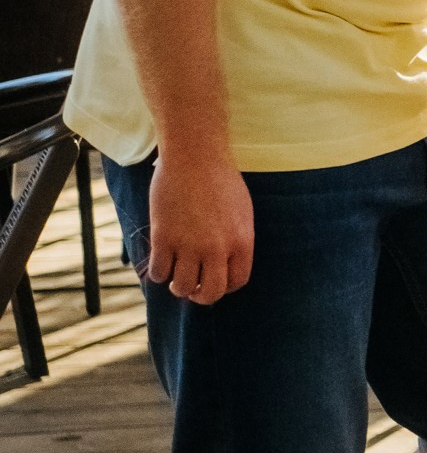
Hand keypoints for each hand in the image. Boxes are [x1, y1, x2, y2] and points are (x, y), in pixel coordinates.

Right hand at [148, 145, 253, 302]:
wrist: (195, 156)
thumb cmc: (219, 180)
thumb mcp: (241, 212)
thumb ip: (235, 240)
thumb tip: (224, 265)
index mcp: (241, 241)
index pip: (237, 282)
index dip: (224, 287)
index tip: (214, 281)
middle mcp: (217, 248)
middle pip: (211, 293)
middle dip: (201, 296)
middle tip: (192, 288)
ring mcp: (189, 244)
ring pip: (182, 286)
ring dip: (178, 286)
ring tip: (175, 276)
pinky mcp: (164, 237)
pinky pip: (158, 272)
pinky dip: (158, 273)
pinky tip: (160, 262)